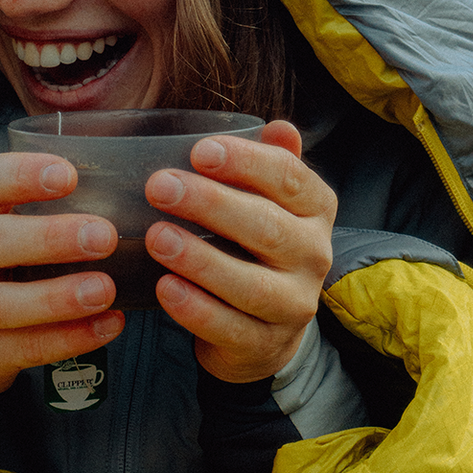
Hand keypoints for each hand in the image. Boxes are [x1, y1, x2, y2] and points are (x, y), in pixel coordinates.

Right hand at [0, 152, 123, 394]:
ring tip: (105, 289)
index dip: (23, 175)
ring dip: (58, 297)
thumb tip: (124, 181)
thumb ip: (45, 204)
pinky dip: (70, 338)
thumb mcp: (0, 222)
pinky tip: (108, 324)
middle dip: (50, 238)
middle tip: (104, 236)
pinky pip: (26, 347)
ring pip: (3, 304)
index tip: (69, 175)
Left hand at [143, 122, 335, 382]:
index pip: (289, 178)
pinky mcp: (266, 344)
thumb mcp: (268, 201)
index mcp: (316, 209)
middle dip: (211, 205)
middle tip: (159, 187)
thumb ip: (269, 164)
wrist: (267, 328)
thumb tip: (280, 127)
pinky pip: (230, 327)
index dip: (246, 162)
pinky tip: (165, 287)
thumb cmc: (256, 246)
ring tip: (156, 237)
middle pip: (267, 228)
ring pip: (250, 283)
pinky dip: (195, 309)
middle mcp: (314, 256)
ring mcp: (295, 305)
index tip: (198, 150)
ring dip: (200, 259)